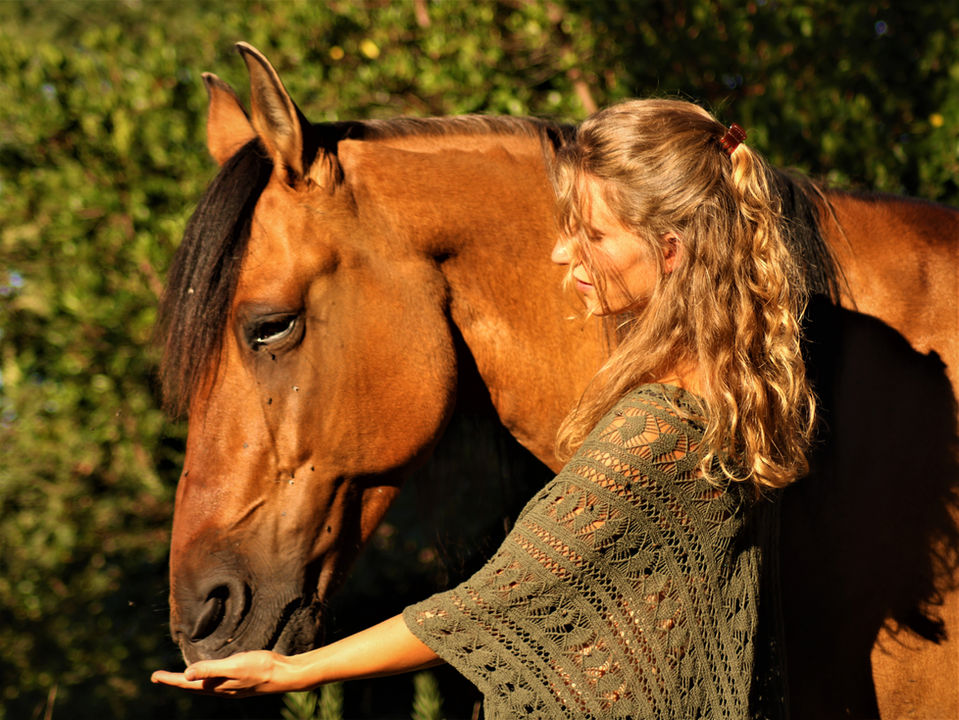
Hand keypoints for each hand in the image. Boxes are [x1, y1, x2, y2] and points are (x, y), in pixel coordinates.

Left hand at [151, 650, 300, 696]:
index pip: (187, 683)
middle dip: (175, 682)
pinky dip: (204, 679)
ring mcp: (230, 687)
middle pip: (192, 687)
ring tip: (179, 678)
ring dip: (188, 682)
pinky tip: (208, 676)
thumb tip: (187, 674)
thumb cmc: (261, 667)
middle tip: (159, 677)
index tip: (154, 676)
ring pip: (203, 687)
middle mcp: (221, 689)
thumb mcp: (234, 665)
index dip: (170, 680)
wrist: (284, 674)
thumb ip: (211, 669)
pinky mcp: (239, 683)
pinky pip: (214, 684)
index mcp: (217, 685)